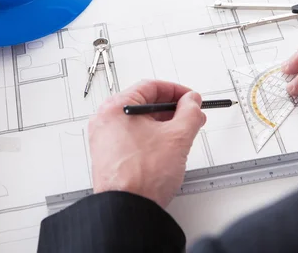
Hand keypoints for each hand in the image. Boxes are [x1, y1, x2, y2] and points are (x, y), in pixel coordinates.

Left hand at [88, 80, 205, 207]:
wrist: (127, 210)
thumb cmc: (142, 176)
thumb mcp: (177, 137)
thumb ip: (189, 112)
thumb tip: (192, 101)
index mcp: (116, 108)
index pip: (150, 86)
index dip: (176, 90)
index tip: (191, 99)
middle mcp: (105, 121)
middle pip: (144, 104)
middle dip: (173, 109)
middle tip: (191, 116)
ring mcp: (105, 140)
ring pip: (139, 122)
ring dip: (164, 124)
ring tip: (184, 134)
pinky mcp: (109, 156)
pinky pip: (133, 137)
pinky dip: (152, 138)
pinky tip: (168, 148)